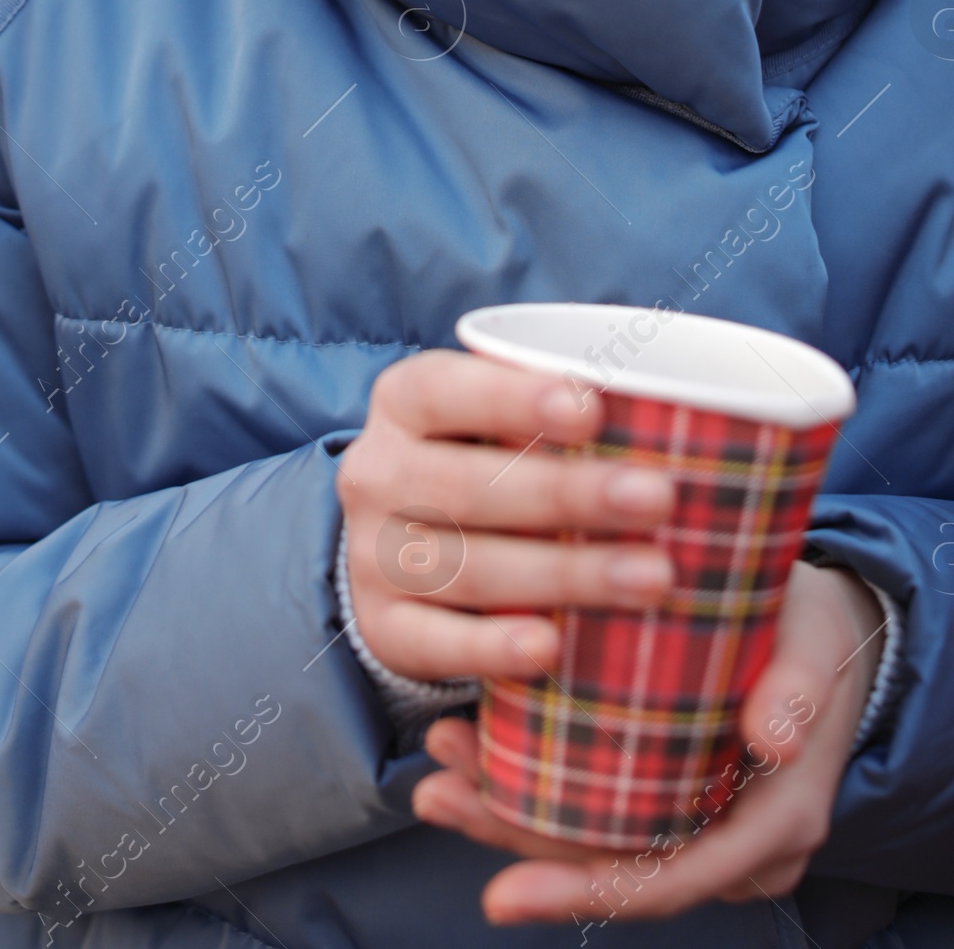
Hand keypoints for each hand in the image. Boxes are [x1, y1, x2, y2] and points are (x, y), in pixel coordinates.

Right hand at [337, 348, 677, 684]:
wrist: (398, 548)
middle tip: (659, 498)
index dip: (514, 398)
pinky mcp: (384, 629)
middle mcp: (376, 474)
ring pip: (468, 568)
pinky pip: (436, 644)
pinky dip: (493, 647)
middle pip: (469, 487)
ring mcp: (371, 557)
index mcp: (402, 402)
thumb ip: (553, 413)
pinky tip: (552, 646)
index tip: (592, 410)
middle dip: (570, 494)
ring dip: (565, 574)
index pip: (446, 390)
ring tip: (652, 576)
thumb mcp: (492, 420)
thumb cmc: (482, 464)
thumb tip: (666, 406)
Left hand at [411, 559, 885, 925]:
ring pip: (590, 837)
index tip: (500, 893)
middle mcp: (726, 845)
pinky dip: (528, 780)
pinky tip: (468, 743)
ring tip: (435, 765)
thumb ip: (797, 691)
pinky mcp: (662, 788)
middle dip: (515, 840)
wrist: (824, 628)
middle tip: (437, 790)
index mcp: (770, 826)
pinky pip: (592, 802)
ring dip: (505, 809)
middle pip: (608, 865)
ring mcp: (692, 822)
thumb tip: (775, 739)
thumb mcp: (815, 646)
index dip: (583, 890)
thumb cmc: (815, 634)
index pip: (665, 879)